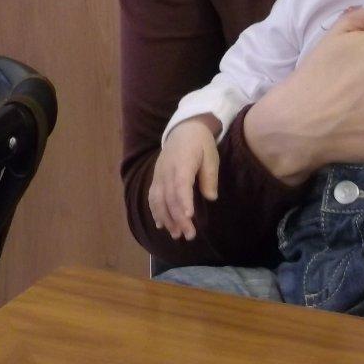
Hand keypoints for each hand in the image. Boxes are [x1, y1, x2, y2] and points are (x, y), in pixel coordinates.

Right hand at [148, 116, 220, 241]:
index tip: (189, 216)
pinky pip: (153, 197)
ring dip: (166, 218)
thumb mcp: (211, 156)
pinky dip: (156, 211)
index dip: (184, 200)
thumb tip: (211, 197)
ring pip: (158, 199)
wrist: (183, 129)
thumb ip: (210, 176)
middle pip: (170, 196)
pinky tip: (161, 225)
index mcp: (182, 162)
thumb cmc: (201, 144)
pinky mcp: (156, 178)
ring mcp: (159, 174)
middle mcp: (167, 170)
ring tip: (176, 234)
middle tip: (189, 235)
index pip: (181, 183)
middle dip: (178, 217)